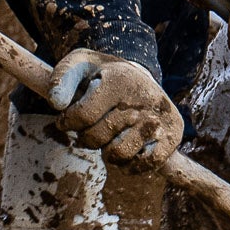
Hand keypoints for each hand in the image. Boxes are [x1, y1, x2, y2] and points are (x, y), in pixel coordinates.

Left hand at [47, 49, 179, 163]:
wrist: (141, 77)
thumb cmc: (102, 75)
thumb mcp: (79, 65)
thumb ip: (61, 79)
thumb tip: (56, 103)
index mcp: (121, 80)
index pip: (83, 116)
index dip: (67, 123)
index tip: (65, 120)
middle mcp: (145, 99)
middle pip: (97, 138)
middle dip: (86, 137)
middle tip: (92, 126)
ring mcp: (160, 118)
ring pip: (119, 154)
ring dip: (107, 151)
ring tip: (109, 137)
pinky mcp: (173, 135)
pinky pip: (145, 165)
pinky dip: (130, 164)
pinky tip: (126, 149)